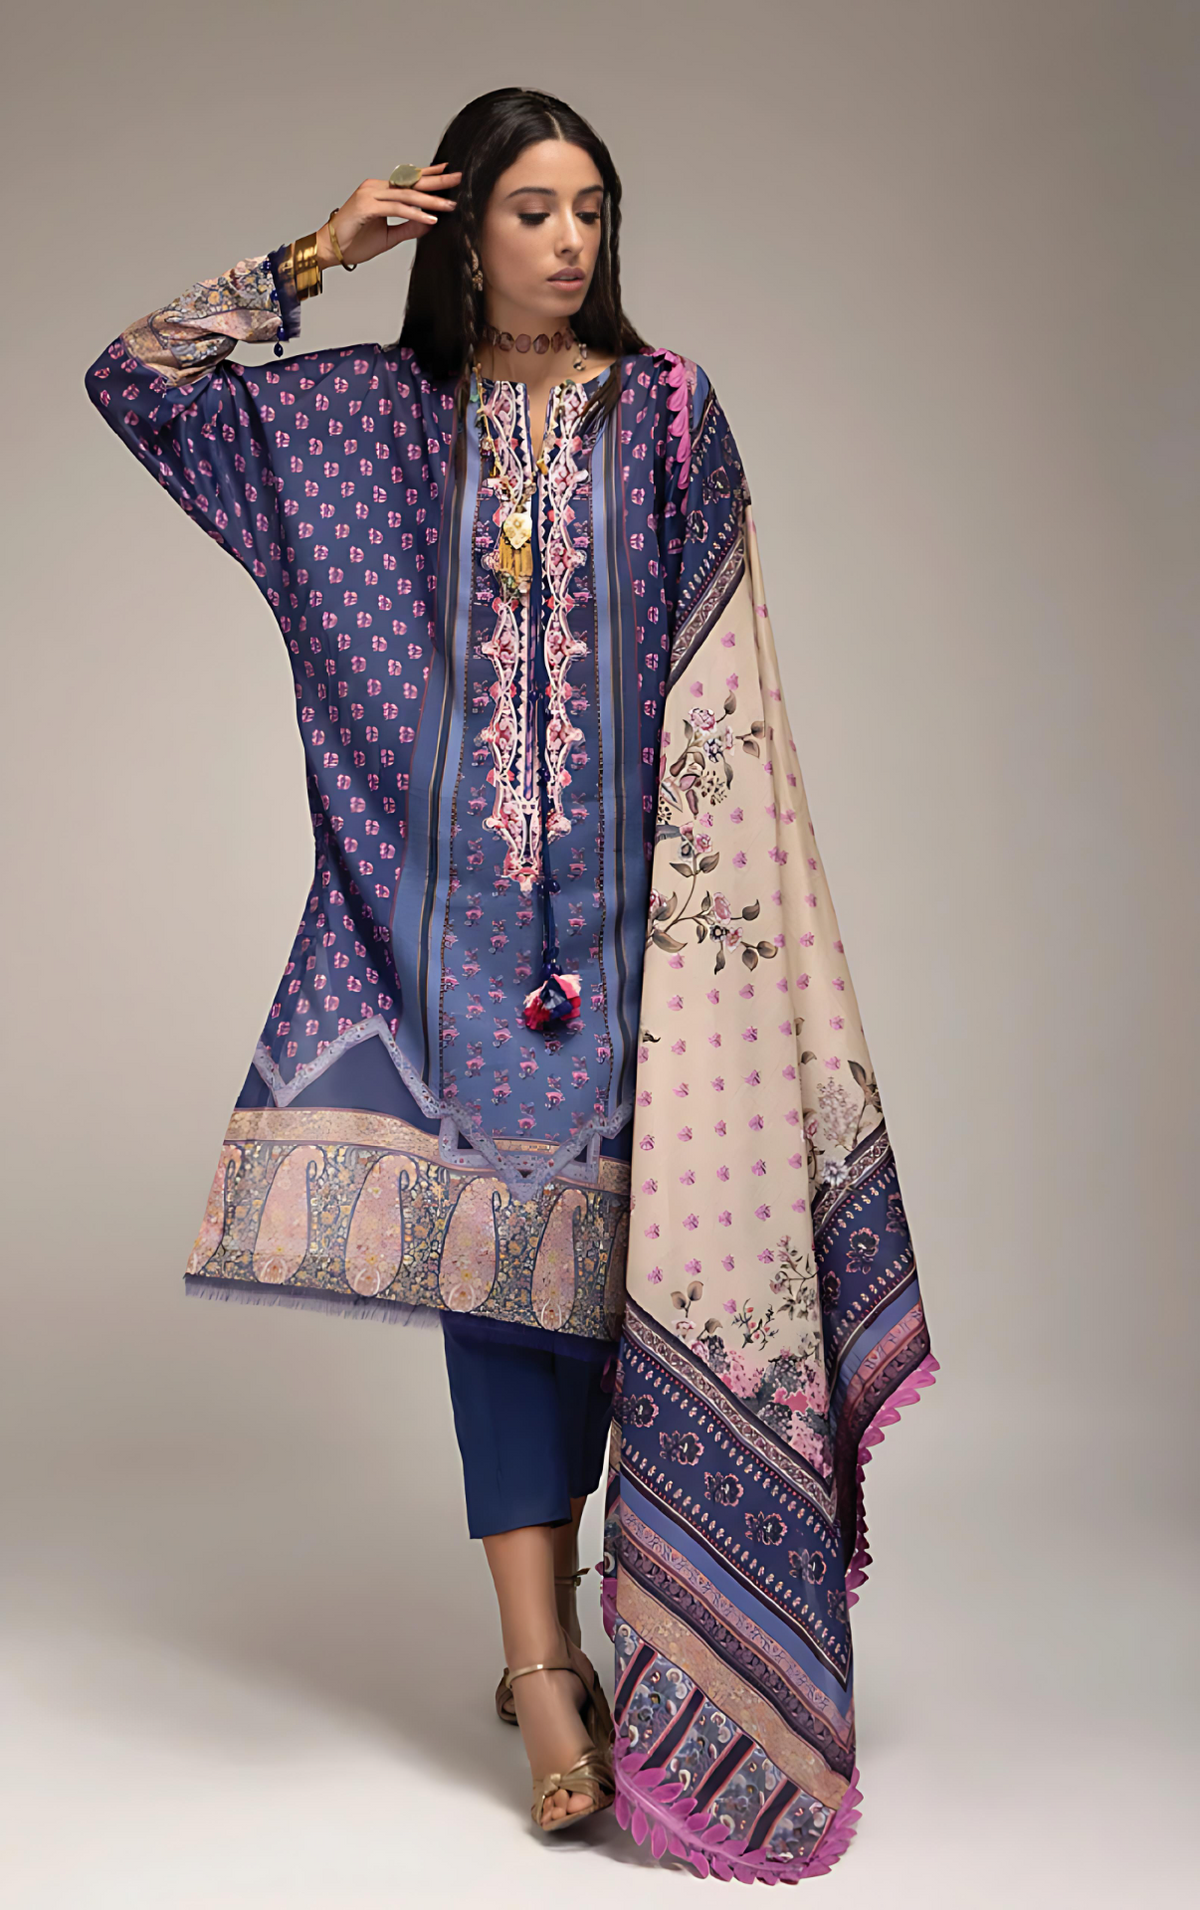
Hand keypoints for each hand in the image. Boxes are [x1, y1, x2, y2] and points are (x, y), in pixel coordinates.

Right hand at [317, 165, 461, 269]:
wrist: (329, 249)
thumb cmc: (354, 241)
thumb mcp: (389, 236)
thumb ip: (409, 227)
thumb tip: (431, 223)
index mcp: (380, 191)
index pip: (409, 181)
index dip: (429, 175)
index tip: (448, 171)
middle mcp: (375, 187)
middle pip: (411, 183)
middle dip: (437, 181)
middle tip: (458, 178)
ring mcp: (370, 195)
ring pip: (407, 196)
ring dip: (430, 201)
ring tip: (450, 205)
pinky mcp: (366, 206)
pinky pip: (396, 209)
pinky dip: (414, 214)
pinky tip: (430, 218)